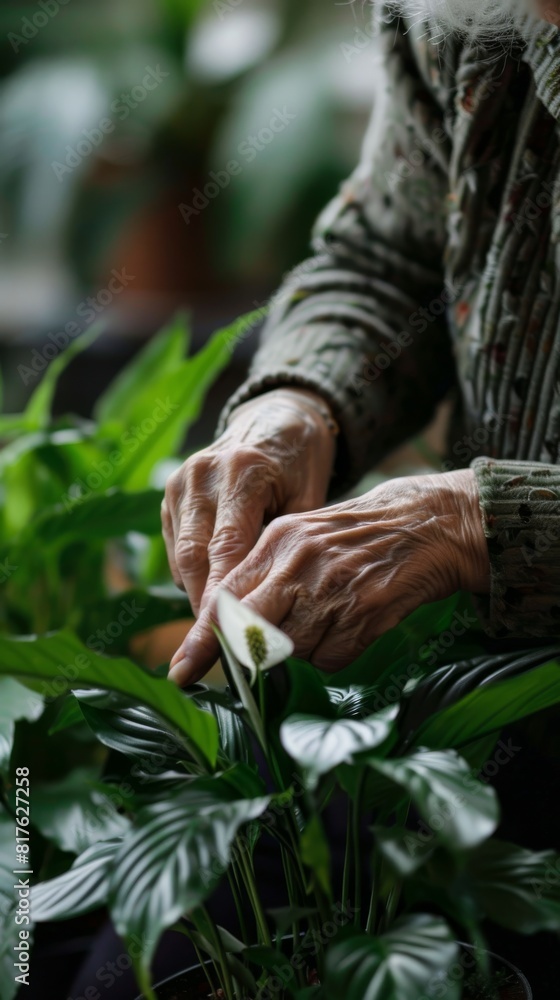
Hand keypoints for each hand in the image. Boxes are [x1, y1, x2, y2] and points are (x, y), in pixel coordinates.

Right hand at [162, 386, 336, 622]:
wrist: (276, 418)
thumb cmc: (301, 462)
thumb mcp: (308, 499)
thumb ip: (286, 545)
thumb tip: (273, 606)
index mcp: (242, 472)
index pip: (226, 548)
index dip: (223, 598)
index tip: (228, 639)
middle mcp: (202, 474)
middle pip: (195, 557)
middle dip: (204, 607)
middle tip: (217, 650)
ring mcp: (181, 480)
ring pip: (181, 555)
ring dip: (196, 594)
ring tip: (217, 634)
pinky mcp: (170, 491)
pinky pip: (176, 545)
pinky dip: (191, 574)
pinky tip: (211, 597)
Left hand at [168, 469, 489, 683]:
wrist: (426, 523)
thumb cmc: (356, 537)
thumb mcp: (303, 537)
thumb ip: (266, 575)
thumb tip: (227, 625)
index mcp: (278, 541)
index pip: (227, 597)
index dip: (201, 639)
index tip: (180, 671)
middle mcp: (300, 562)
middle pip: (251, 631)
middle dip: (234, 661)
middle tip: (221, 680)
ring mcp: (332, 587)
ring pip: (294, 651)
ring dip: (305, 650)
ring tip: (330, 620)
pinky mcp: (364, 609)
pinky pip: (331, 658)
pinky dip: (337, 653)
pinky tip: (353, 626)